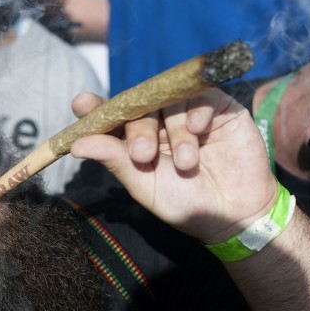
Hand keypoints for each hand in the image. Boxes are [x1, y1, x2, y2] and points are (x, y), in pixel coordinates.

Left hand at [70, 89, 276, 243]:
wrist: (234, 215)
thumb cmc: (185, 203)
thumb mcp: (144, 185)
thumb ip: (114, 160)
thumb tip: (75, 145)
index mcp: (136, 138)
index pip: (113, 115)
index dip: (96, 107)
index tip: (81, 104)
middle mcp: (160, 121)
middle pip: (140, 106)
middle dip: (139, 129)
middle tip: (143, 154)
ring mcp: (189, 112)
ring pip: (171, 101)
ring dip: (175, 132)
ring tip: (185, 164)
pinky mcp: (220, 108)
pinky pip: (203, 95)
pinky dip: (197, 111)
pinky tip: (199, 130)